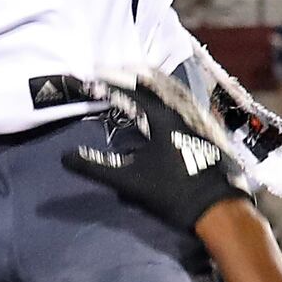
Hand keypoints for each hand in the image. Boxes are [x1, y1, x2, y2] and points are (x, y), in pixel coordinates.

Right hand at [68, 71, 249, 234]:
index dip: (107, 84)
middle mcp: (178, 111)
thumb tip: (66, 157)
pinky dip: (159, 95)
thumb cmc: (171, 193)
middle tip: (104, 73)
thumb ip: (96, 167)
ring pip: (165, 91)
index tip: (89, 80)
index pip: (129, 92)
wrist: (215, 208)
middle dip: (124, 77)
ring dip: (143, 84)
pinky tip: (153, 103)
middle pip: (148, 84)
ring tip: (125, 81)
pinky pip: (176, 101)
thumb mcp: (129, 181)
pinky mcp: (198, 129)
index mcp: (161, 118)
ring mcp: (191, 119)